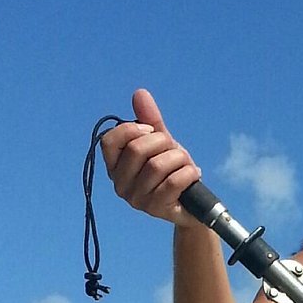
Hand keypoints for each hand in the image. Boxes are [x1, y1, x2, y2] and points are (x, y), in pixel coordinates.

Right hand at [99, 89, 201, 225]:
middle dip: (163, 143)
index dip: (132, 130)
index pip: (109, 140)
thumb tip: (140, 93)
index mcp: (115, 166)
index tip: (151, 131)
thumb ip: (150, 120)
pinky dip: (188, 173)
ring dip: (179, 159)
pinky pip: (173, 182)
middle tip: (174, 151)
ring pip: (157, 166)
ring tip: (186, 165)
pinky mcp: (156, 209)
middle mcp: (120, 184)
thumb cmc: (172, 172)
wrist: (193, 204)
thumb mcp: (162, 144)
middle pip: (137, 150)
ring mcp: (137, 200)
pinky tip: (193, 175)